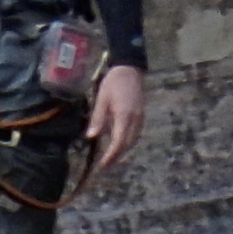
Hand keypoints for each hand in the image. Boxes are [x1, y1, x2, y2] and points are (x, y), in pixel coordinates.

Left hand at [84, 62, 145, 179]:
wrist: (129, 69)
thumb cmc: (113, 82)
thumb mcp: (101, 99)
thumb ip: (98, 119)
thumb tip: (91, 137)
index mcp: (124, 116)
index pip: (119, 142)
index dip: (112, 155)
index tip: (103, 164)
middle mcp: (135, 119)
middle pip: (128, 144)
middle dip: (117, 156)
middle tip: (105, 163)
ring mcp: (140, 117)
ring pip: (133, 140)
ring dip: (123, 149)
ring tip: (111, 155)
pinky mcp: (141, 115)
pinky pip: (136, 133)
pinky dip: (128, 140)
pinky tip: (119, 141)